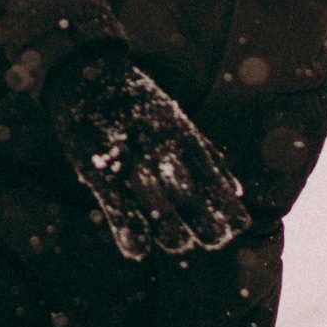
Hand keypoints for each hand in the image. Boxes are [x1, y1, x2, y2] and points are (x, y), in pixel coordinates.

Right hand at [43, 51, 250, 261]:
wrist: (88, 77)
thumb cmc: (139, 105)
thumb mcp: (181, 124)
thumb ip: (210, 159)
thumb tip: (238, 191)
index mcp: (186, 142)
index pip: (217, 186)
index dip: (231, 214)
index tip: (236, 226)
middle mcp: (163, 153)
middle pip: (194, 204)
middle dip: (209, 230)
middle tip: (213, 239)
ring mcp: (132, 164)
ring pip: (161, 214)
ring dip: (173, 236)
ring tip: (176, 241)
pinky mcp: (100, 172)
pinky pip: (119, 212)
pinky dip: (131, 236)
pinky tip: (138, 249)